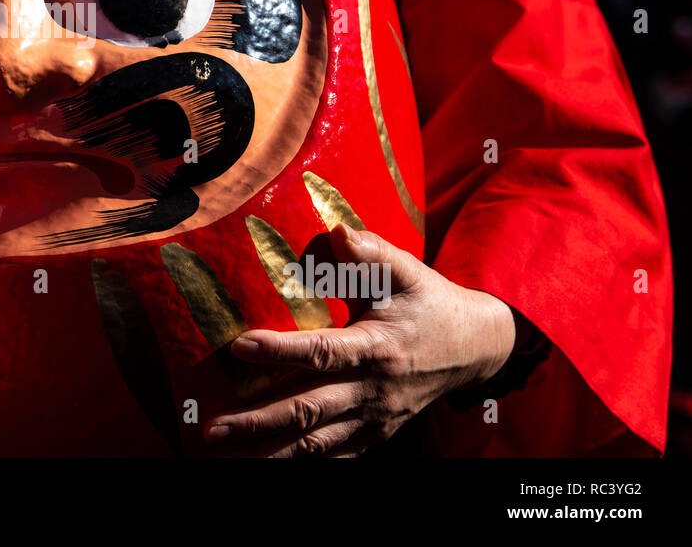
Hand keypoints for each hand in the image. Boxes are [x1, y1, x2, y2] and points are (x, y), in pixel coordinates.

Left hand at [204, 223, 516, 456]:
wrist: (475, 347)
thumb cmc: (431, 303)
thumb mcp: (408, 271)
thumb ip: (371, 252)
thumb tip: (336, 228)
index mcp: (377, 347)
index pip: (322, 352)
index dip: (280, 351)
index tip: (239, 345)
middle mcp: (374, 389)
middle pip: (309, 410)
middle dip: (260, 420)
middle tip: (215, 428)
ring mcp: (376, 418)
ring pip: (317, 442)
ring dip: (271, 450)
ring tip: (228, 451)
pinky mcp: (377, 434)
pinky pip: (335, 454)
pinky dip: (302, 461)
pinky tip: (265, 462)